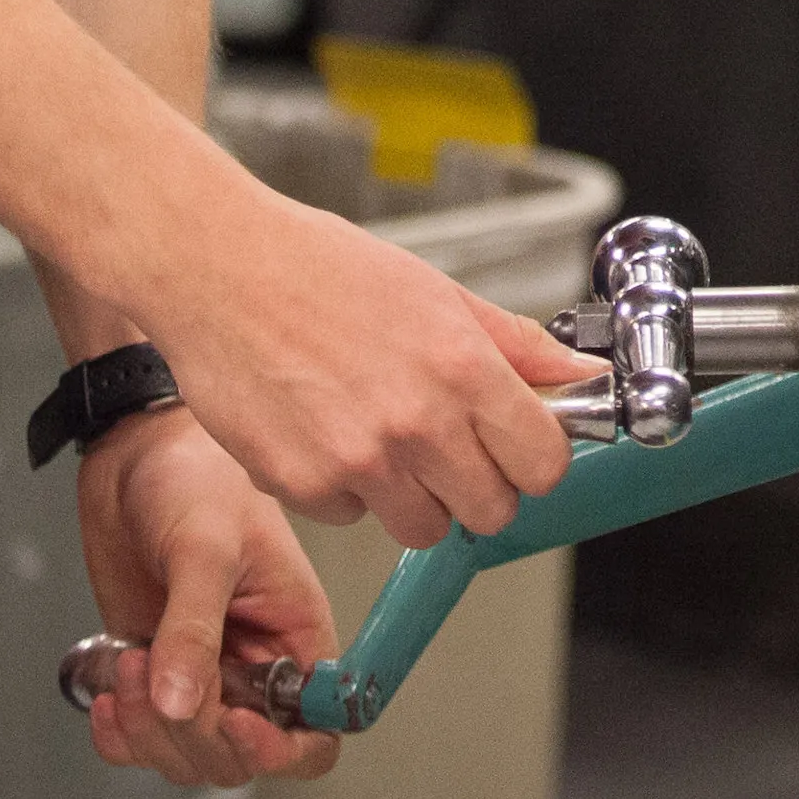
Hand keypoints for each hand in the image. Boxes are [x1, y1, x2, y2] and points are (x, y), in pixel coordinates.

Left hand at [76, 408, 345, 789]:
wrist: (136, 453)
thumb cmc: (198, 476)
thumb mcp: (207, 546)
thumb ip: (194, 627)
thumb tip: (180, 703)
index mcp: (296, 636)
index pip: (316, 731)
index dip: (281, 748)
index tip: (234, 722)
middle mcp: (255, 666)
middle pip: (237, 756)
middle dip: (192, 732)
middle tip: (155, 670)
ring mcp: (201, 674)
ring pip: (185, 755)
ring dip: (147, 730)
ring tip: (127, 665)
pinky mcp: (154, 673)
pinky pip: (140, 739)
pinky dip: (119, 734)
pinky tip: (106, 692)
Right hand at [138, 178, 596, 544]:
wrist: (220, 271)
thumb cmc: (322, 270)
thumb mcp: (438, 292)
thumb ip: (516, 345)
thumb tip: (579, 376)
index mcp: (460, 368)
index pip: (543, 463)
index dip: (537, 460)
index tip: (523, 449)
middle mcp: (415, 423)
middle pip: (491, 511)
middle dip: (481, 486)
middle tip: (454, 448)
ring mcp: (357, 463)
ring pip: (423, 527)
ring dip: (415, 496)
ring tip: (386, 436)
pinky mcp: (301, 486)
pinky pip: (351, 516)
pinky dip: (346, 489)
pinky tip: (329, 431)